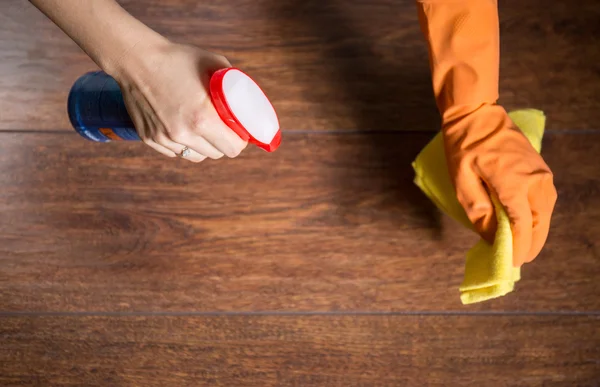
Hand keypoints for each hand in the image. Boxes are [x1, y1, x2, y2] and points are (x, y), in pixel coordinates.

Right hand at [114, 42, 247, 161]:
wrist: (136, 58)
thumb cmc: (177, 59)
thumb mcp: (214, 64)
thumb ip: (233, 83)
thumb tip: (247, 98)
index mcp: (202, 118)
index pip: (232, 148)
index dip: (240, 141)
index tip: (240, 133)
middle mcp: (183, 133)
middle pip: (216, 154)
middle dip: (223, 143)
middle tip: (224, 130)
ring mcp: (165, 138)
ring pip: (195, 156)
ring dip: (204, 147)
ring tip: (203, 130)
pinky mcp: (150, 139)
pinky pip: (175, 152)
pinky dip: (183, 144)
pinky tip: (183, 128)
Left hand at [443, 104, 557, 266]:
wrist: (477, 112)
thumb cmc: (464, 145)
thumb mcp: (462, 180)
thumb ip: (477, 210)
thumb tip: (491, 236)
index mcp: (515, 184)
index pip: (523, 226)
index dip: (519, 248)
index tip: (512, 264)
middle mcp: (536, 180)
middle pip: (540, 222)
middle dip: (531, 244)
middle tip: (519, 260)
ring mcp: (542, 173)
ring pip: (546, 212)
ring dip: (537, 231)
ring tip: (523, 246)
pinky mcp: (541, 168)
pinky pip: (544, 199)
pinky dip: (538, 216)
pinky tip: (526, 223)